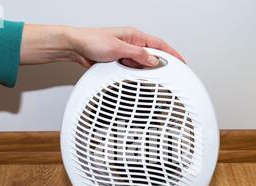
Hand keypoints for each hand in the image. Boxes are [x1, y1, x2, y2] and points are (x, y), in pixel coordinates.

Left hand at [20, 25, 184, 67]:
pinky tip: (135, 79)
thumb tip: (153, 61)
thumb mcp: (118, 48)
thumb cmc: (91, 41)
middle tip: (169, 76)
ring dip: (145, 71)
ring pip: (141, 64)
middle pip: (152, 55)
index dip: (172, 54)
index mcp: (134, 35)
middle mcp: (131, 43)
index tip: (181, 62)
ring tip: (150, 80)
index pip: (158, 45)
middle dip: (160, 66)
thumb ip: (137, 55)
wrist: (74, 47)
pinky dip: (135, 74)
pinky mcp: (117, 61)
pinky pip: (131, 69)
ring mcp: (124, 53)